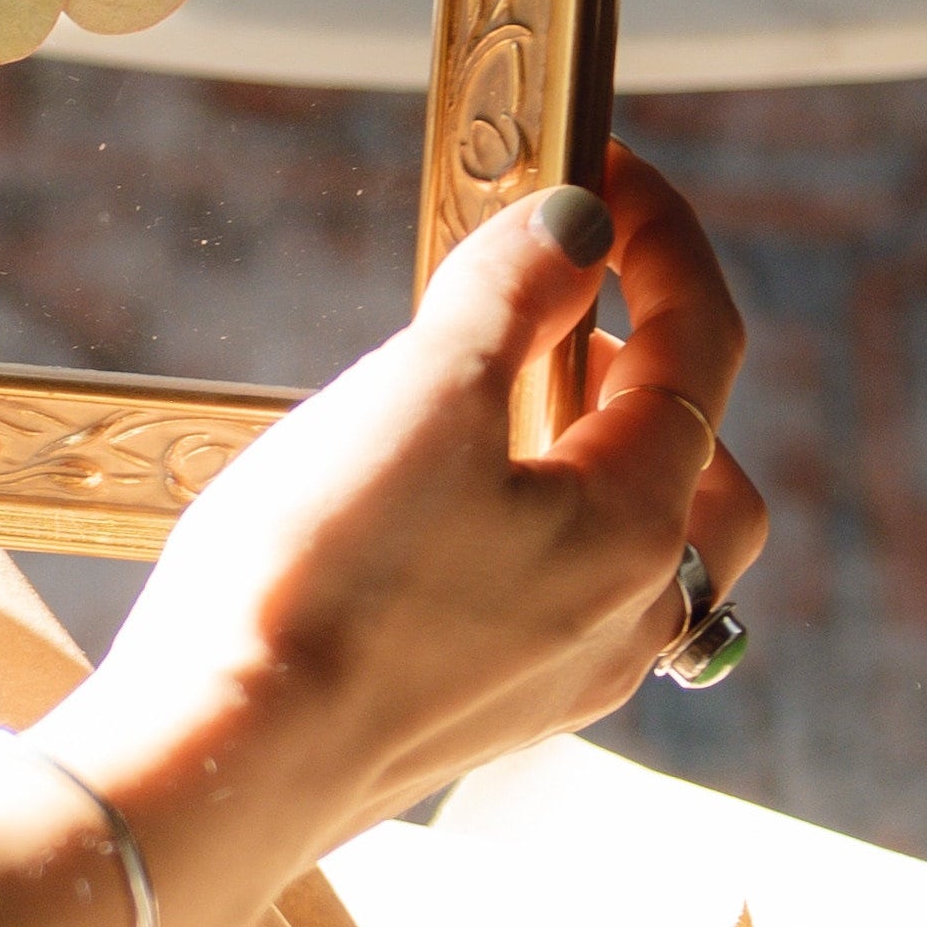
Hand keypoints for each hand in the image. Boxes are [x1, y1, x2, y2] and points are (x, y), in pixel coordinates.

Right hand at [39, 147, 765, 926]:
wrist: (225, 761)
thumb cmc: (321, 577)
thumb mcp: (420, 395)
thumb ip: (513, 295)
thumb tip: (579, 225)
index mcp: (634, 528)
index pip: (699, 353)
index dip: (664, 241)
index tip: (606, 165)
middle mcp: (630, 616)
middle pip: (701, 469)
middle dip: (652, 366)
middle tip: (566, 297)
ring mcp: (564, 677)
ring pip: (637, 544)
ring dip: (595, 450)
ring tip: (496, 394)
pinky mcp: (487, 710)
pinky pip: (564, 596)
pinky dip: (541, 520)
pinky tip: (439, 502)